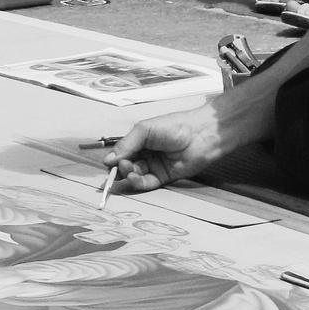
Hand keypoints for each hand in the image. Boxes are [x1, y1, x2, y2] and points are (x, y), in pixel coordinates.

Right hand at [107, 104, 224, 191]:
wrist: (200, 135)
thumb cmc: (174, 126)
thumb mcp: (144, 130)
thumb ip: (126, 145)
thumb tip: (108, 160)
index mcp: (140, 140)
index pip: (122, 152)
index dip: (115, 159)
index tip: (108, 164)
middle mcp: (146, 153)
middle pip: (127, 165)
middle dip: (120, 168)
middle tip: (118, 167)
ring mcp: (154, 166)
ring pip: (135, 175)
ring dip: (128, 175)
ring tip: (127, 170)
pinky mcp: (163, 178)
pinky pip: (147, 183)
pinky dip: (138, 183)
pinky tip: (133, 178)